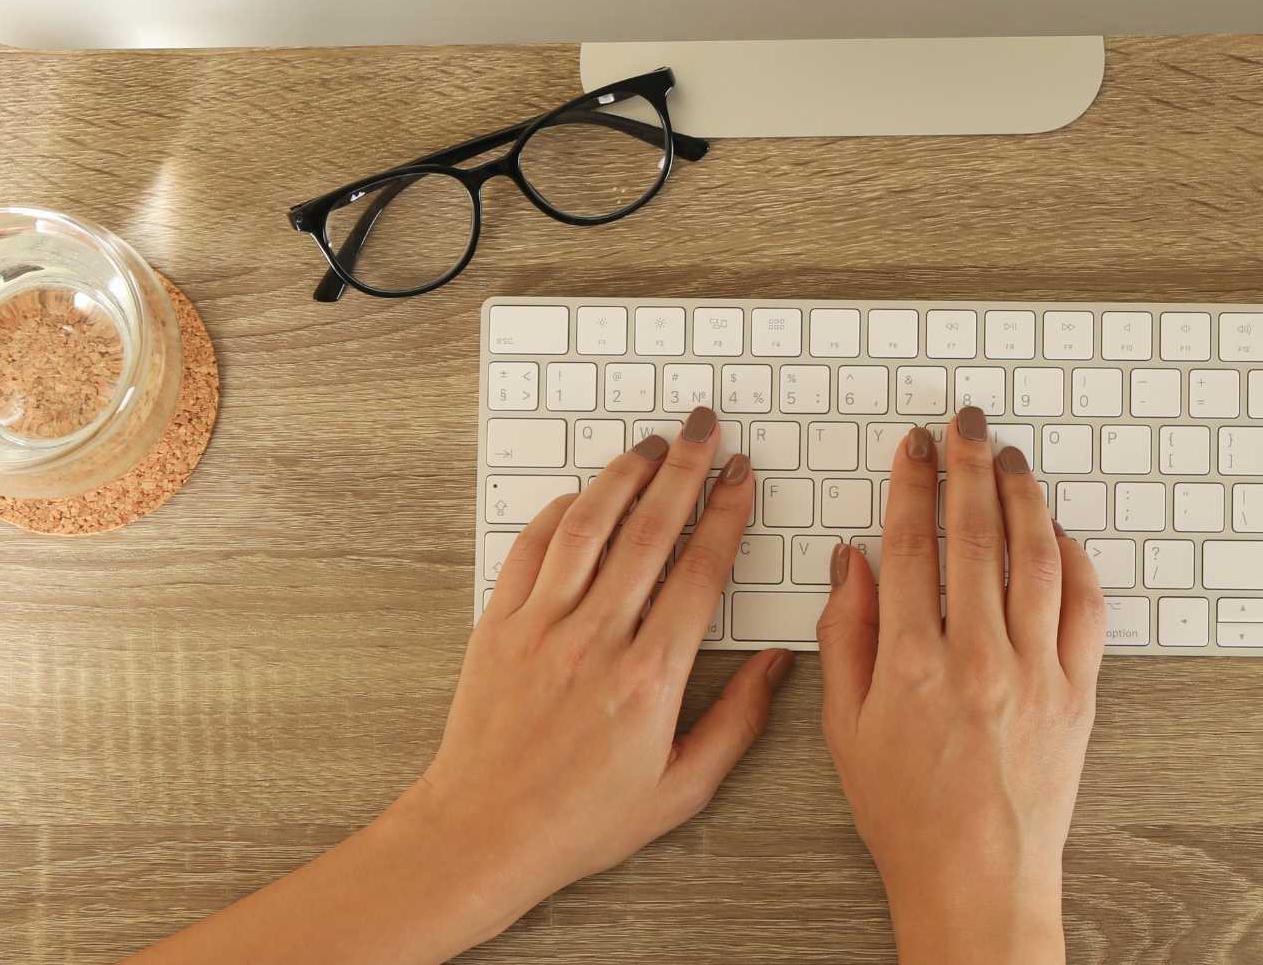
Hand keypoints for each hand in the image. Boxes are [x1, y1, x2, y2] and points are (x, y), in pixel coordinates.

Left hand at [404, 405, 790, 933]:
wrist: (485, 833)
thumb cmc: (583, 819)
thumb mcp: (682, 788)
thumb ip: (739, 721)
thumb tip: (777, 663)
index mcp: (651, 677)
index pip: (700, 571)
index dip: (727, 513)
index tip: (741, 476)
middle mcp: (597, 640)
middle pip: (650, 531)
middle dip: (683, 469)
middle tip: (703, 428)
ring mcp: (542, 627)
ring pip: (588, 526)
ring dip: (623, 476)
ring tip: (650, 446)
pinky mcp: (498, 626)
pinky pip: (530, 550)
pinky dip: (559, 513)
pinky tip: (585, 496)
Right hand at [817, 407, 1105, 964]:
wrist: (977, 879)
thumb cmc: (906, 813)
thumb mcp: (845, 728)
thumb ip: (847, 637)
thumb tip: (854, 562)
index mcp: (910, 667)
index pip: (910, 546)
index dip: (911, 485)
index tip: (914, 449)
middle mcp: (977, 661)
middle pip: (975, 537)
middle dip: (969, 468)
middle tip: (967, 427)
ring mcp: (1035, 675)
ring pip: (1035, 559)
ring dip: (1024, 498)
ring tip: (1011, 462)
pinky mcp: (1079, 694)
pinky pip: (1085, 609)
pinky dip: (1074, 561)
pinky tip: (1058, 533)